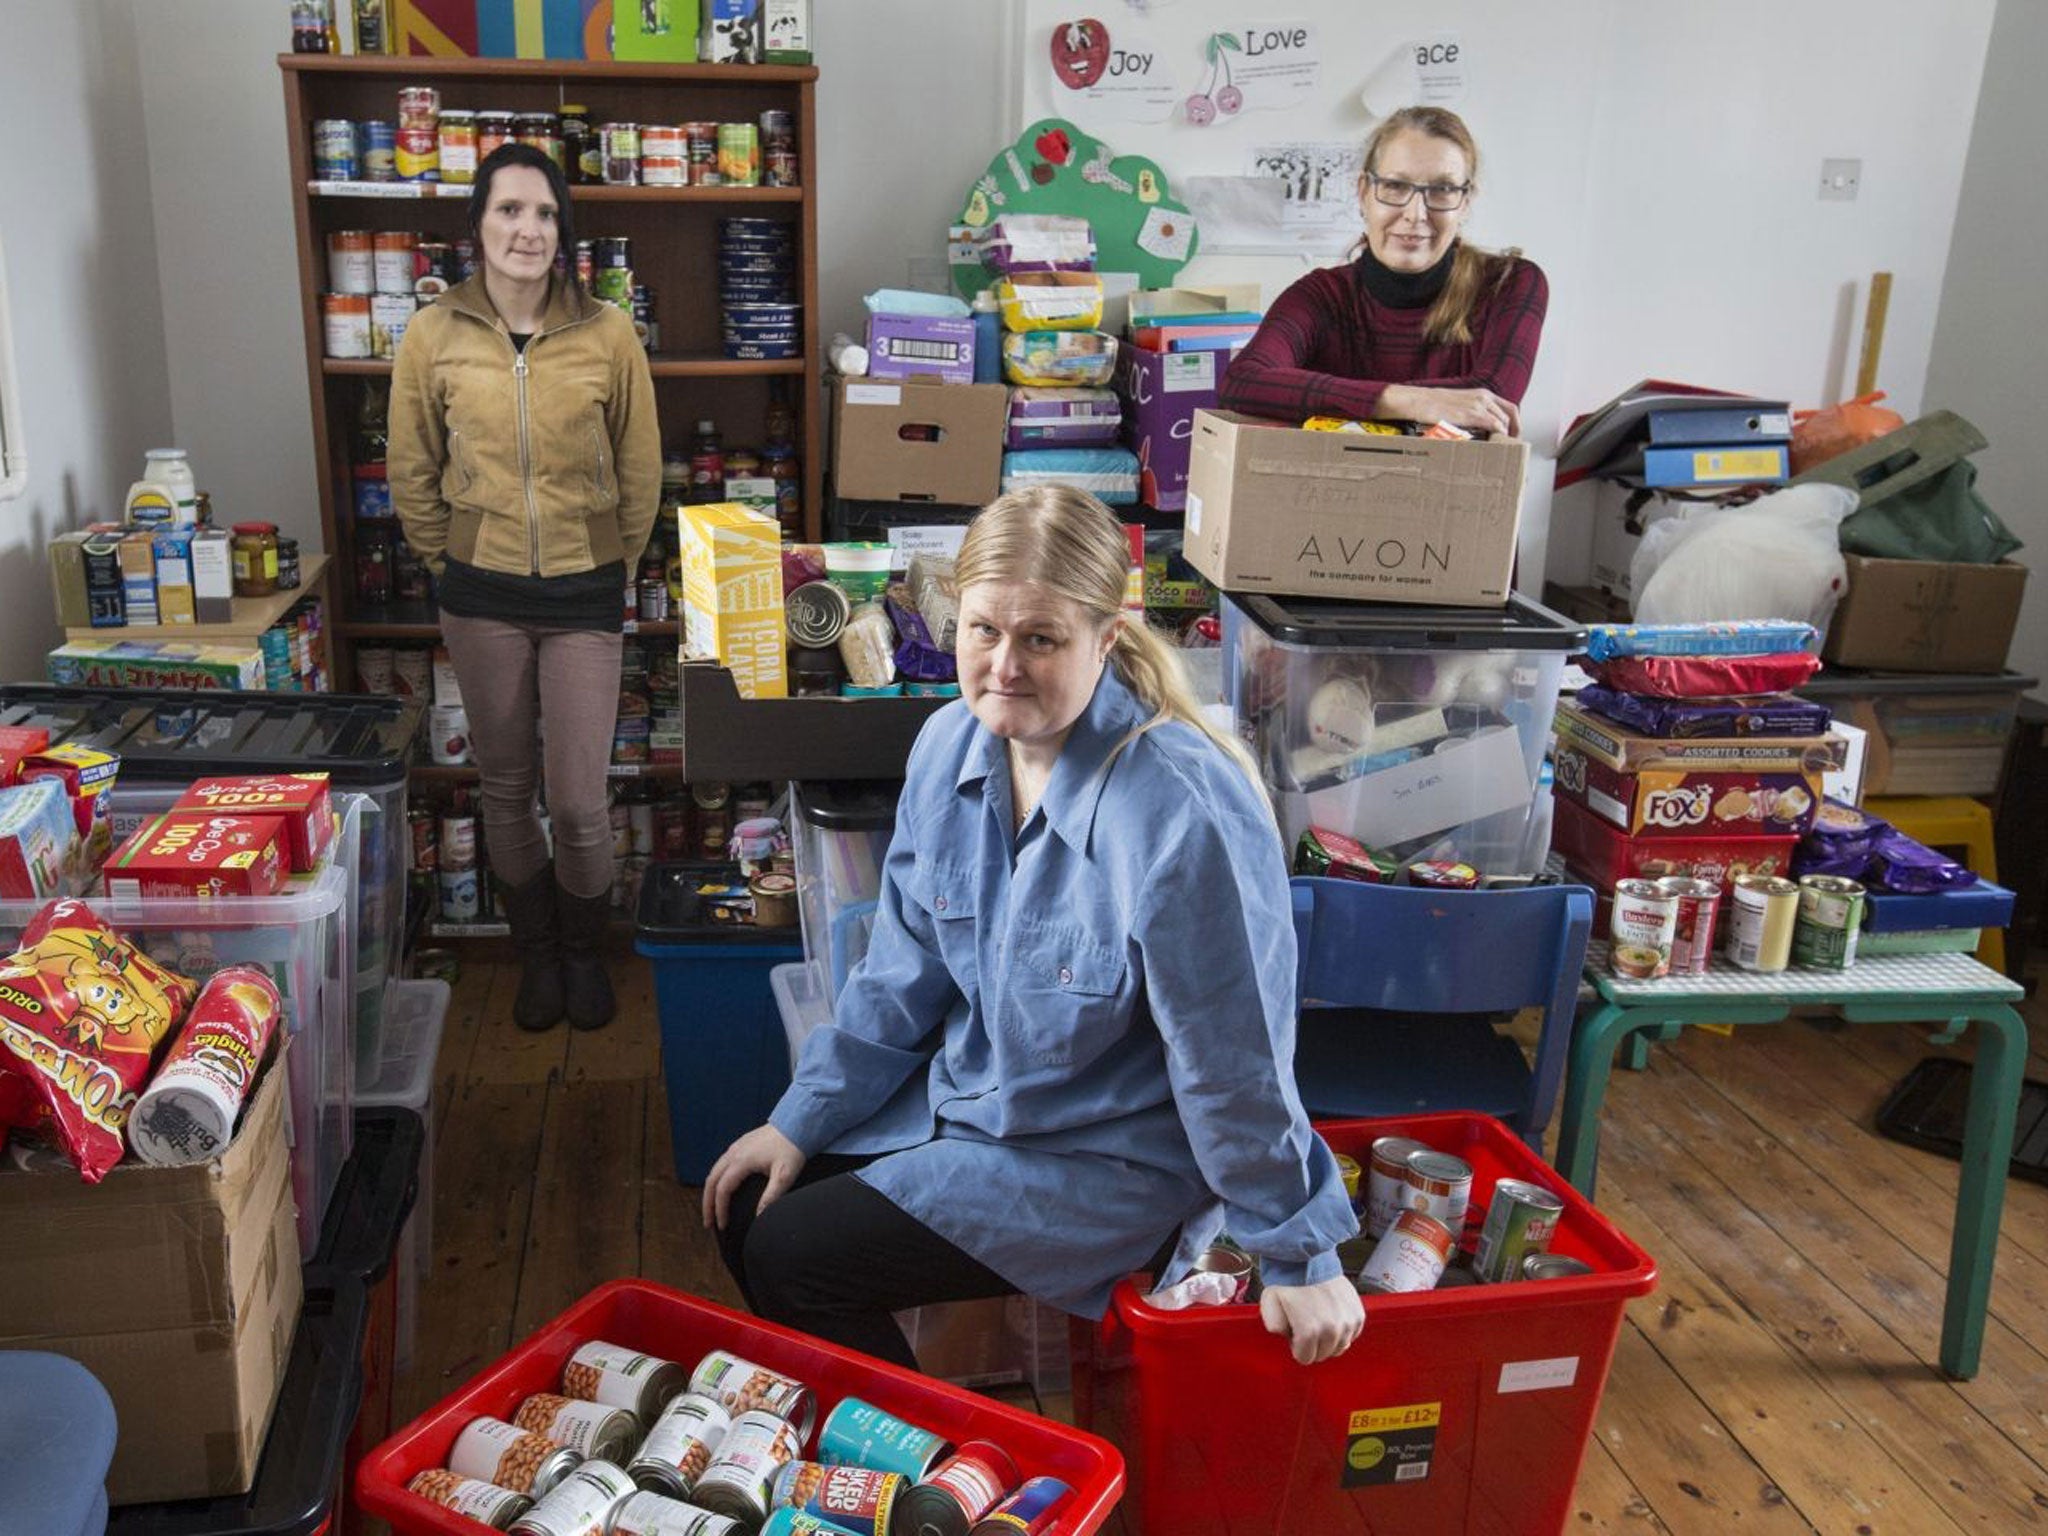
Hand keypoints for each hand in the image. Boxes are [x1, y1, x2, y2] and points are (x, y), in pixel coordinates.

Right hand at [701, 1124, 806, 1231]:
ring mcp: (736, 1147)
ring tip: (711, 1209)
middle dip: (707, 1204)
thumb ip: (771, 1197)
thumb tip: (759, 1216)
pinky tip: (721, 1187)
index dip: (720, 1210)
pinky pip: (721, 1164)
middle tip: (708, 1223)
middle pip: (711, 1181)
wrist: (797, 1123)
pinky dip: (716, 1179)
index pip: (722, 1190)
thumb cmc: (792, 1147)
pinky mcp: (741, 1144)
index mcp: (741, 1161)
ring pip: (714, 1171)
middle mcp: (734, 1153)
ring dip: (710, 1191)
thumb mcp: (784, 1175)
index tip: (722, 1225)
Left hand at [1260, 1276, 1365, 1364]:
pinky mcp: (1358, 1313)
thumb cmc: (1289, 1280)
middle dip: (1312, 1345)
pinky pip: (1352, 1335)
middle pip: (1323, 1354)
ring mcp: (1347, 1322)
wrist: (1308, 1258)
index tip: (1295, 1333)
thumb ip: (1276, 1329)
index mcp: (1309, 1331)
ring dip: (1329, 1339)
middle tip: (1306, 1325)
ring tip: (1320, 1320)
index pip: (1304, 1358)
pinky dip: (1343, 1331)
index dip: (1296, 1347)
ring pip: (1339, 1347)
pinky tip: (1333, 1318)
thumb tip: (1288, 1336)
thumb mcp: (1270, 1306)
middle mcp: (1332, 1330)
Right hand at [1381, 384, 1520, 436]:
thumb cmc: (1431, 405)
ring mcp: (1479, 404)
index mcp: (1481, 393)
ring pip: (1503, 422)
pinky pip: (1494, 425)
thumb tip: (1477, 431)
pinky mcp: (1472, 414)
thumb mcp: (1456, 405)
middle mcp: (1483, 397)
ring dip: (1505, 436)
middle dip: (1512, 433)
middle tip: (1510, 447)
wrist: (1417, 401)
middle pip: (1509, 416)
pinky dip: (1499, 436)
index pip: (1510, 408)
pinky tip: (1496, 445)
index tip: (1514, 436)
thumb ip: (1470, 414)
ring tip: (1502, 450)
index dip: (1516, 424)